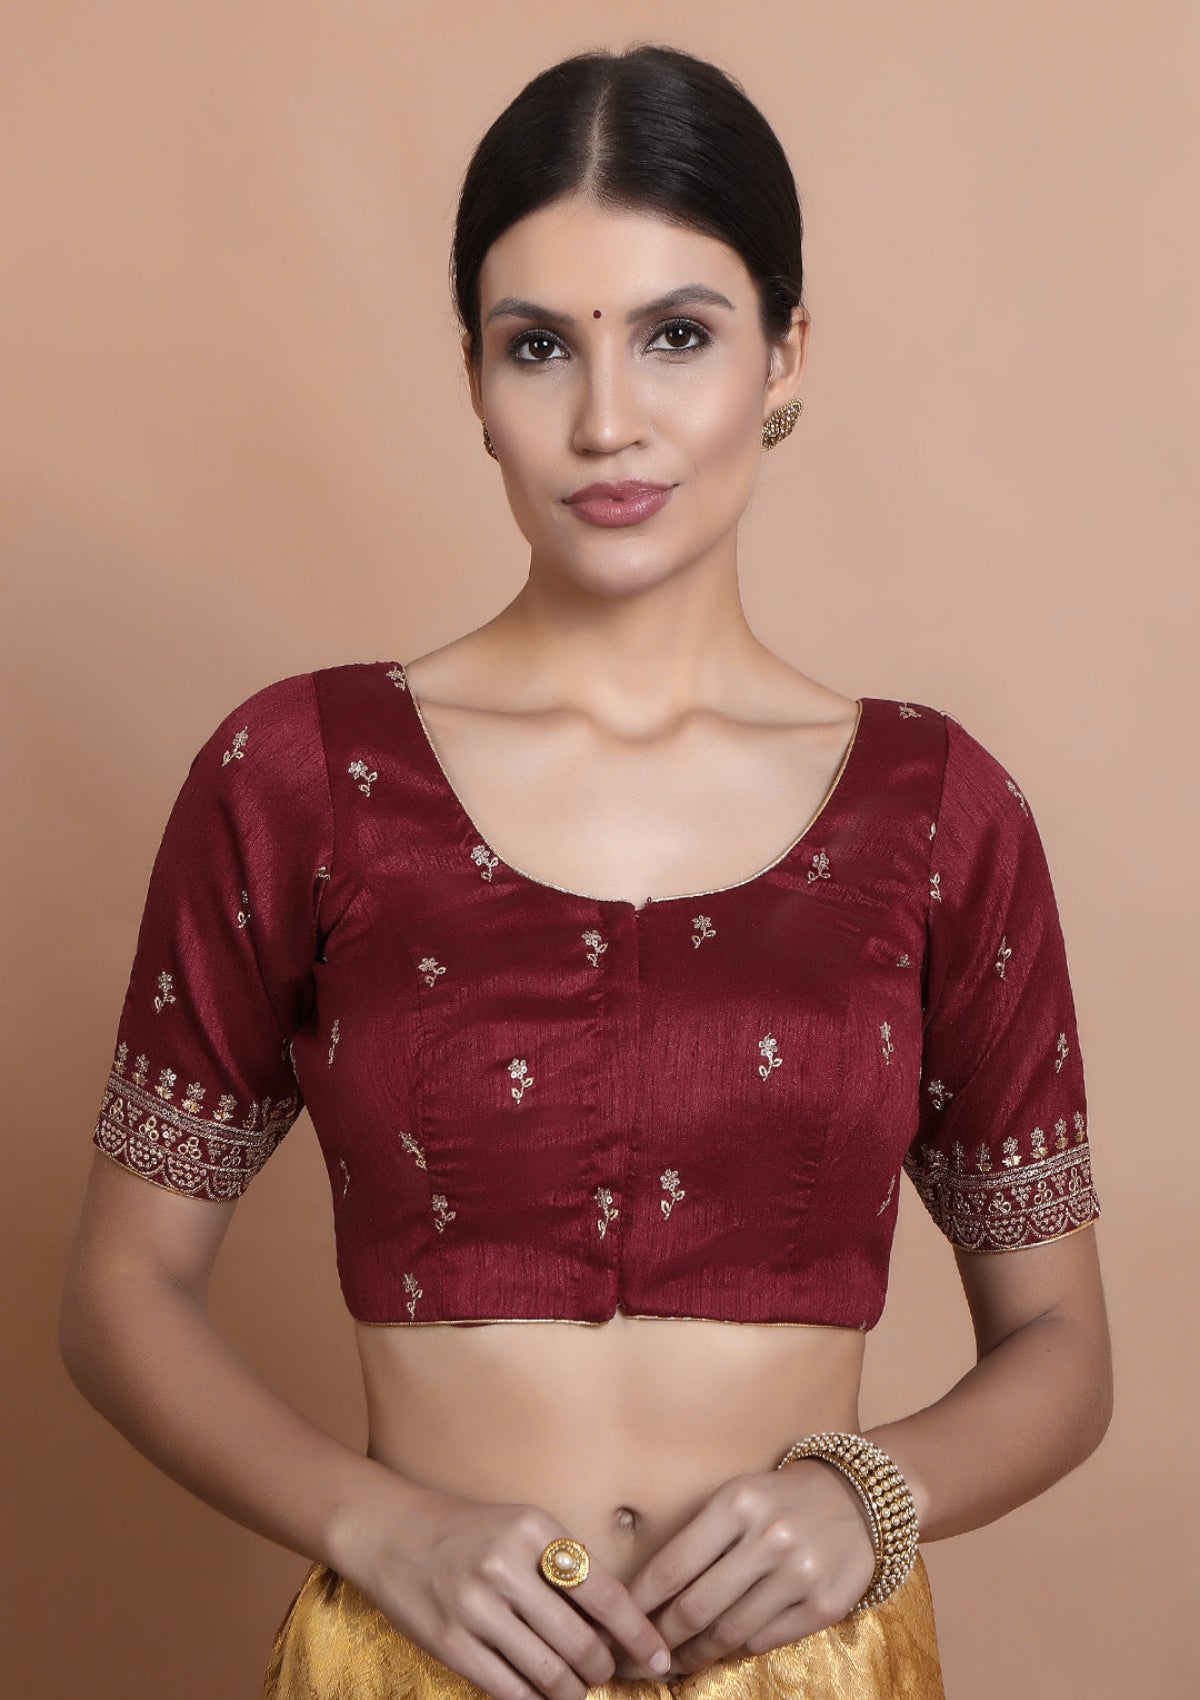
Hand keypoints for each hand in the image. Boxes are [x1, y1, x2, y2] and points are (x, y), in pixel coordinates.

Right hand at [329, 1475, 673, 1699]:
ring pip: (548, 1673)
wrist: (393, 1532)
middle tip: (605, 1673)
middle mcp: (506, 1567)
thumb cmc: (470, 1531)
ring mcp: (475, 1607)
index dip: (638, 1633)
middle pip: (580, 1642)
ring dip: (571, 1691)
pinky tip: (542, 1696)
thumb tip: (616, 1624)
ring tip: (576, 1689)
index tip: (660, 1657)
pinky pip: (509, 1689)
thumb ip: (566, 1566)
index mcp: (534, 1530)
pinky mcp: (451, 1642)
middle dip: (602, 1669)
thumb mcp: (522, 1526)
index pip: (605, 1593)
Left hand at [611, 1459, 877, 1680]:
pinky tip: (719, 1650)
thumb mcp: (735, 1498)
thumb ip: (697, 1539)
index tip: (618, 1625)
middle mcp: (769, 1538)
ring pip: (729, 1631)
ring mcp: (800, 1573)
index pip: (672, 1566)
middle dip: (659, 1639)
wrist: (856, 1498)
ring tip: (674, 1660)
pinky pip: (764, 1640)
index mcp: (737, 1503)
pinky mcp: (826, 1604)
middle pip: (696, 1606)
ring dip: (694, 1653)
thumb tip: (647, 1595)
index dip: (639, 1604)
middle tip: (638, 1656)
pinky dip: (736, 1649)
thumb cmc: (777, 1499)